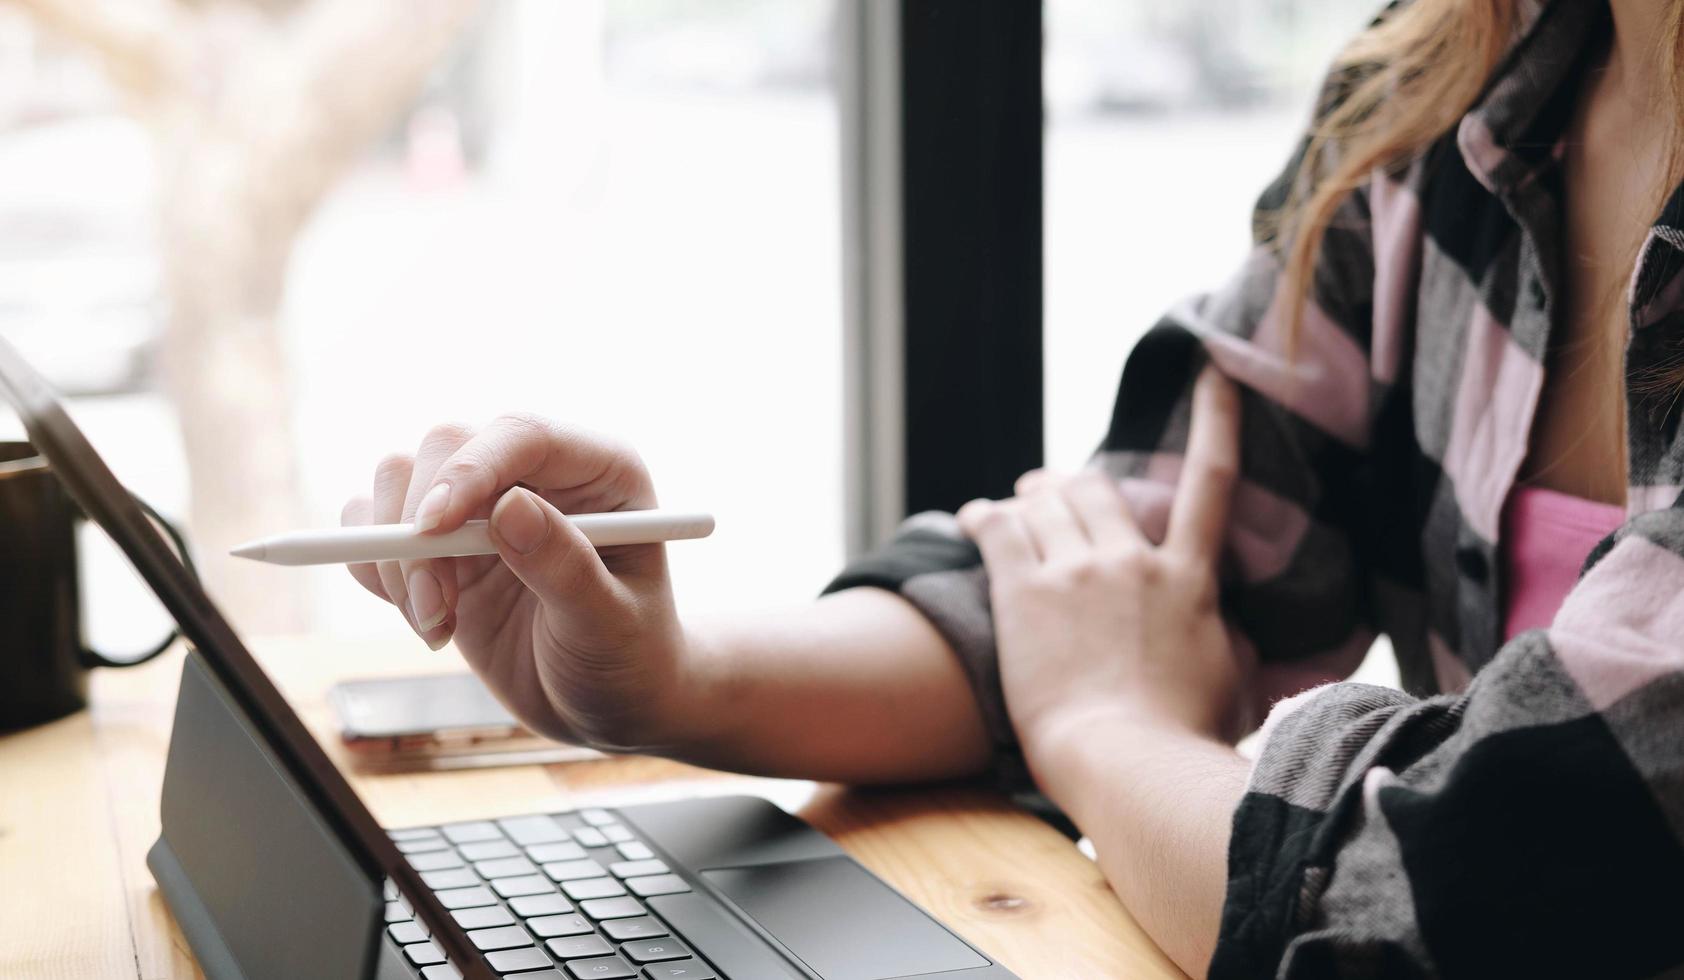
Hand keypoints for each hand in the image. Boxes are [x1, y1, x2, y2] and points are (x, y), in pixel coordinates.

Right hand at [342, 415, 693, 750]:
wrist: (607, 703)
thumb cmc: (628, 659)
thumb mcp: (610, 625)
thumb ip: (566, 568)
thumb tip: (511, 506)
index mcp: (600, 471)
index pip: (522, 435)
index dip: (469, 469)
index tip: (432, 530)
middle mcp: (537, 473)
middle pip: (447, 444)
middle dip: (421, 526)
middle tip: (435, 609)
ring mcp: (483, 504)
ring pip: (399, 479)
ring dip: (396, 556)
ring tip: (437, 625)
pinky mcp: (441, 542)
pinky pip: (374, 526)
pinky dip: (378, 572)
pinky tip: (429, 622)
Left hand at [957, 367, 1250, 753]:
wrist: (1128, 762)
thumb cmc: (1185, 741)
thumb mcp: (1233, 685)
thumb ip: (1229, 642)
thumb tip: (1229, 632)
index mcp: (1190, 580)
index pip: (1212, 481)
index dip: (1217, 417)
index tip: (1214, 371)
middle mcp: (1133, 560)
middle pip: (1097, 488)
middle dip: (1071, 484)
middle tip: (1047, 489)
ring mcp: (1076, 572)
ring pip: (1045, 503)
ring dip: (1028, 497)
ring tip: (1011, 504)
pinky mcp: (1025, 593)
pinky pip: (998, 529)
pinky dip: (984, 517)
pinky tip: (972, 520)